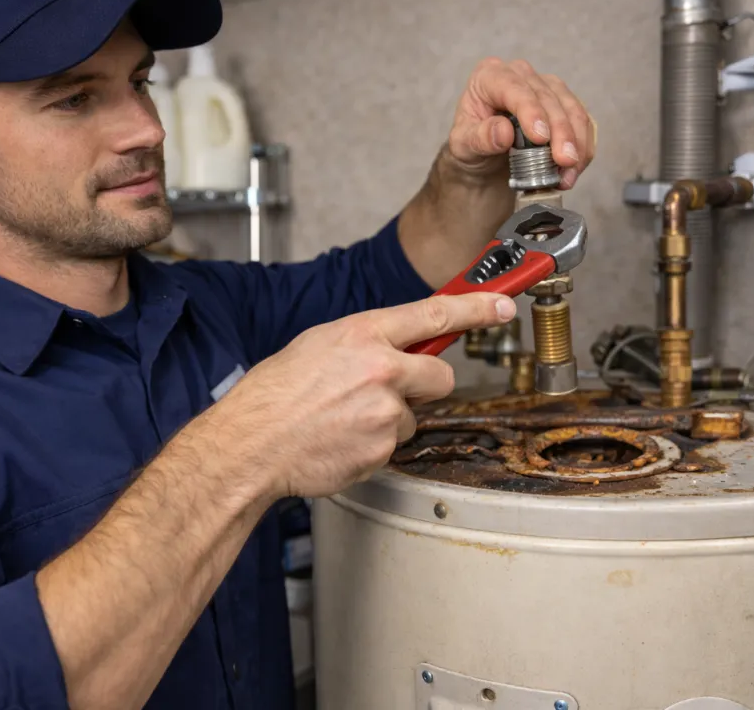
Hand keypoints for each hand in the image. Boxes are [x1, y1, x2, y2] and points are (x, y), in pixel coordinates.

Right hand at [212, 292, 516, 498]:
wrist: (251, 444)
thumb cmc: (274, 395)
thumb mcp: (318, 344)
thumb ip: (365, 342)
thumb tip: (397, 344)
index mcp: (363, 334)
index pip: (435, 312)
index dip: (476, 307)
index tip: (501, 304)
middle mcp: (381, 370)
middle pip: (440, 376)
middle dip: (425, 385)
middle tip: (392, 391)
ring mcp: (385, 413)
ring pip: (412, 416)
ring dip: (388, 420)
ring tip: (344, 420)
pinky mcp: (382, 450)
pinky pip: (392, 446)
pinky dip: (371, 446)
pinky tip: (340, 440)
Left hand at [445, 58, 595, 189]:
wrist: (484, 161)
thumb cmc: (471, 147)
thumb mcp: (463, 146)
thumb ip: (479, 138)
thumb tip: (503, 131)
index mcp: (490, 77)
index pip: (513, 88)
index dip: (530, 110)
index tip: (541, 137)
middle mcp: (520, 75)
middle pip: (548, 98)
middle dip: (560, 132)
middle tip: (564, 161)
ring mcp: (546, 88)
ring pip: (571, 108)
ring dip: (576, 142)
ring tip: (569, 172)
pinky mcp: (564, 105)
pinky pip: (582, 122)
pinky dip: (583, 147)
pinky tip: (575, 169)